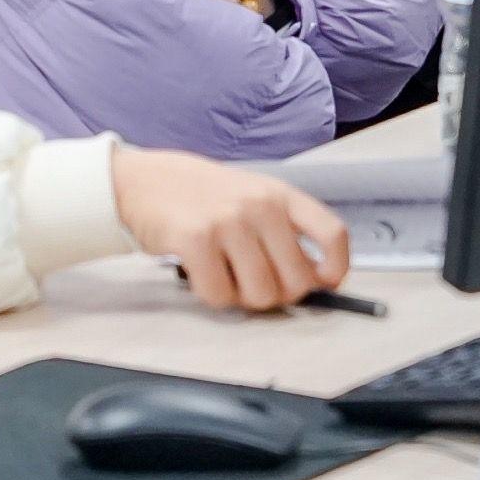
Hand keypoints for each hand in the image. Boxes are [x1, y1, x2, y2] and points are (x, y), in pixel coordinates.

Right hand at [113, 146, 351, 311]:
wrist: (143, 182)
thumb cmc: (202, 196)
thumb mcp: (252, 197)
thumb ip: (283, 231)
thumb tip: (316, 278)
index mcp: (281, 195)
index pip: (332, 234)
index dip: (336, 268)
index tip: (326, 284)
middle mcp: (261, 205)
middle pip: (297, 281)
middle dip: (279, 294)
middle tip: (255, 283)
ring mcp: (229, 222)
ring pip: (260, 295)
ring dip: (243, 298)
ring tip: (226, 274)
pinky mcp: (197, 240)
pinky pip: (220, 296)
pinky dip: (211, 295)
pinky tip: (201, 273)